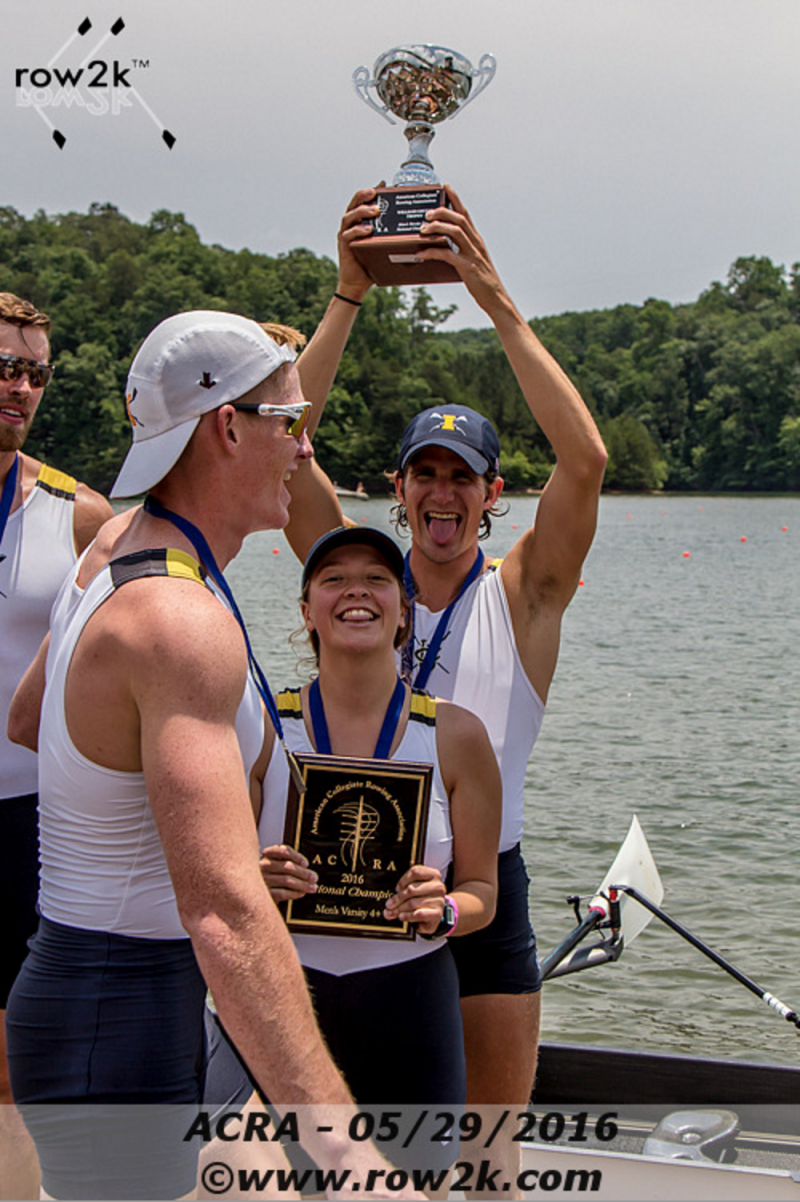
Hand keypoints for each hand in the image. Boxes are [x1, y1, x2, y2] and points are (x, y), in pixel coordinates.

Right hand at [259, 844, 316, 902]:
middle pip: (288, 866)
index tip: (306, 864)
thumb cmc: (269, 877)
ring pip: (287, 880)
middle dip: (304, 873)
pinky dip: (295, 893)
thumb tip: (306, 868)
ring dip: (303, 884)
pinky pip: (283, 893)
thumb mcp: (275, 865)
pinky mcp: (264, 893)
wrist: (254, 895)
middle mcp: (263, 866)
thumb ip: (287, 862)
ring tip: (312, 887)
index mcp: (267, 855)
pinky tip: (301, 893)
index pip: (284, 851)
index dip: (298, 857)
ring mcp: (262, 880)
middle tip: (314, 878)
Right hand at [336, 186, 381, 301]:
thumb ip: (390, 234)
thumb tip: (410, 227)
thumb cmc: (372, 263)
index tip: (383, 184)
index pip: (361, 201)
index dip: (370, 191)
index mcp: (358, 222)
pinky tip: (368, 229)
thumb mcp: (383, 245)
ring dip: (362, 211)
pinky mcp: (344, 246)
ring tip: (374, 210)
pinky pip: (349, 235)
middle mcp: (349, 226)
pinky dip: (358, 231)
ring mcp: (345, 235)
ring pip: (349, 217)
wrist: (358, 283)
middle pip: (353, 204)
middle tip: (375, 193)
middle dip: (363, 196)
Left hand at [384, 864, 445, 934]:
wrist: (431, 917)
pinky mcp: (437, 914)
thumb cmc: (421, 899)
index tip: (397, 889)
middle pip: (411, 889)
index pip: (415, 871)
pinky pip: (418, 914)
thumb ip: (402, 890)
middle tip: (389, 904)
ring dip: (400, 909)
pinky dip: (408, 916)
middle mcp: (438, 886)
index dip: (403, 880)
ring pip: (412, 903)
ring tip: (393, 912)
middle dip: (397, 898)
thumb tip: (389, 903)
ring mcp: (439, 900)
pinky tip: (402, 917)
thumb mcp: (414, 889)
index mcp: (433, 875)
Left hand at [416, 185, 509, 314]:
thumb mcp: (474, 261)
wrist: (496, 298)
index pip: (466, 214)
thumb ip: (462, 251)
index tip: (445, 187)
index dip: (455, 199)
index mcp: (477, 240)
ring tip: (423, 228)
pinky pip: (448, 255)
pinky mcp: (467, 267)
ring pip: (455, 232)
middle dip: (442, 211)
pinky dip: (433, 251)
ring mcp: (472, 254)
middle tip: (427, 213)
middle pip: (460, 218)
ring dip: (437, 227)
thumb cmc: (483, 282)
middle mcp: (476, 243)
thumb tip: (445, 246)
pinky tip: (422, 253)